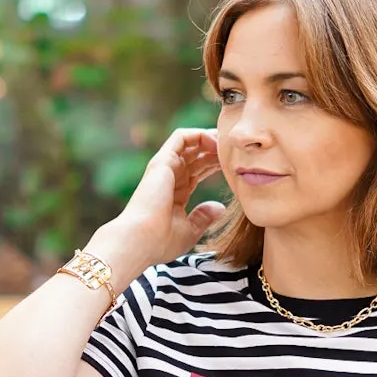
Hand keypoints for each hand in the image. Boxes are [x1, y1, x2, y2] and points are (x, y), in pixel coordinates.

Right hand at [96, 128, 225, 280]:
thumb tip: (220, 208)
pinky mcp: (162, 161)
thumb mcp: (189, 231)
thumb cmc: (160, 241)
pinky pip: (181, 137)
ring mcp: (165, 168)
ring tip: (228, 144)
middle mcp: (170, 177)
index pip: (198, 171)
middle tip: (236, 151)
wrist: (141, 240)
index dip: (216, 165)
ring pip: (190, 143)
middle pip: (196, 155)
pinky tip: (216, 142)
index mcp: (176, 193)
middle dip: (216, 150)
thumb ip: (203, 217)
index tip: (235, 166)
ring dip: (210, 139)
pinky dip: (199, 135)